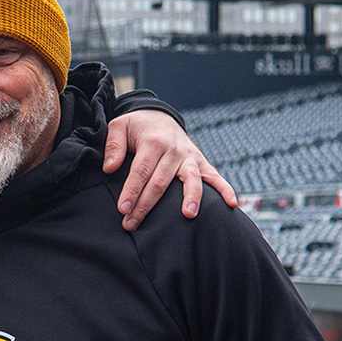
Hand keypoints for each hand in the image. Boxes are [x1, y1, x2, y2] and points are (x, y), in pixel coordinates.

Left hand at [102, 111, 238, 230]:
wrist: (159, 116)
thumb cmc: (136, 127)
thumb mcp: (119, 127)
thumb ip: (113, 146)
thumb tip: (110, 168)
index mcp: (153, 143)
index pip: (141, 171)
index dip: (132, 191)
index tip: (122, 209)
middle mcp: (174, 150)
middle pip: (161, 182)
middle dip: (146, 205)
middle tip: (132, 224)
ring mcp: (189, 157)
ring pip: (191, 179)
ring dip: (191, 197)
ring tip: (188, 215)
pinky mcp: (200, 162)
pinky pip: (214, 176)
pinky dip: (225, 189)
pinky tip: (232, 204)